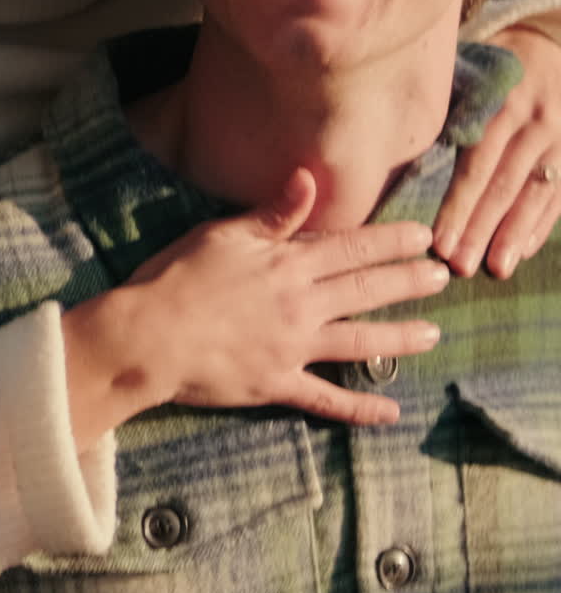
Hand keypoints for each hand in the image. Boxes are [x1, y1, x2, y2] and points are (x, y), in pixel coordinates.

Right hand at [121, 167, 446, 425]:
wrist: (147, 336)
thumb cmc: (178, 277)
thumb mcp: (224, 234)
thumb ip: (273, 214)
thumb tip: (309, 179)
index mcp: (289, 263)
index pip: (353, 247)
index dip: (391, 241)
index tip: (424, 235)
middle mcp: (301, 304)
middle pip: (367, 290)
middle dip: (409, 281)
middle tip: (445, 276)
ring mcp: (293, 348)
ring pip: (360, 342)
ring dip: (400, 337)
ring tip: (434, 334)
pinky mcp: (277, 384)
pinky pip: (327, 400)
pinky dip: (360, 409)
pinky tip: (390, 413)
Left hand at [434, 25, 560, 277]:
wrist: (558, 43)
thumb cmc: (498, 63)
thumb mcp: (474, 71)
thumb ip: (450, 110)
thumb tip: (400, 151)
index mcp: (502, 102)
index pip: (477, 162)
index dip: (459, 204)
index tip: (439, 239)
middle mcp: (535, 122)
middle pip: (504, 184)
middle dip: (481, 229)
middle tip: (458, 266)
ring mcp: (560, 139)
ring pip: (535, 193)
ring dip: (514, 235)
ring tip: (496, 269)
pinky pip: (559, 196)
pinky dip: (542, 225)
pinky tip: (522, 252)